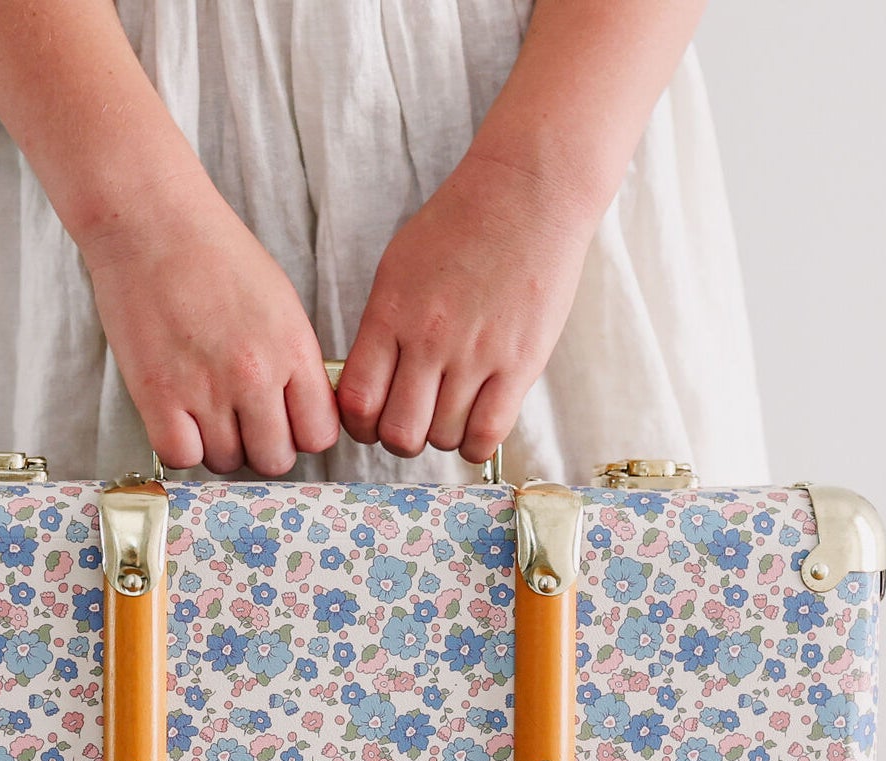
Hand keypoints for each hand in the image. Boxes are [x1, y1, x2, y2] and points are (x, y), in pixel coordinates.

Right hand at [82, 181, 338, 476]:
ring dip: (218, 446)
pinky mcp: (158, 394)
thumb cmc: (212, 252)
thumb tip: (300, 412)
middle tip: (242, 420)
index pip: (319, 435)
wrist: (150, 220)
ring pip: (227, 462)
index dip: (301, 433)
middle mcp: (255, 374)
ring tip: (205, 410)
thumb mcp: (279, 303)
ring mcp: (206, 388)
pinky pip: (182, 456)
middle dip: (260, 445)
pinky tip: (178, 418)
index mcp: (292, 349)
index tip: (285, 421)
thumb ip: (295, 362)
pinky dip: (181, 446)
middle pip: (275, 459)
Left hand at [336, 157, 599, 465]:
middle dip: (400, 438)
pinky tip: (477, 424)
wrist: (528, 191)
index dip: (360, 425)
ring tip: (451, 411)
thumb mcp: (398, 269)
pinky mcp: (519, 364)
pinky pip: (486, 435)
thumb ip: (381, 329)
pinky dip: (476, 444)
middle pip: (398, 432)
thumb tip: (368, 386)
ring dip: (442, 436)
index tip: (372, 419)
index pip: (357, 402)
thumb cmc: (461, 226)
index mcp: (391, 314)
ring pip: (442, 438)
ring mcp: (476, 354)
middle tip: (414, 421)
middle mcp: (429, 339)